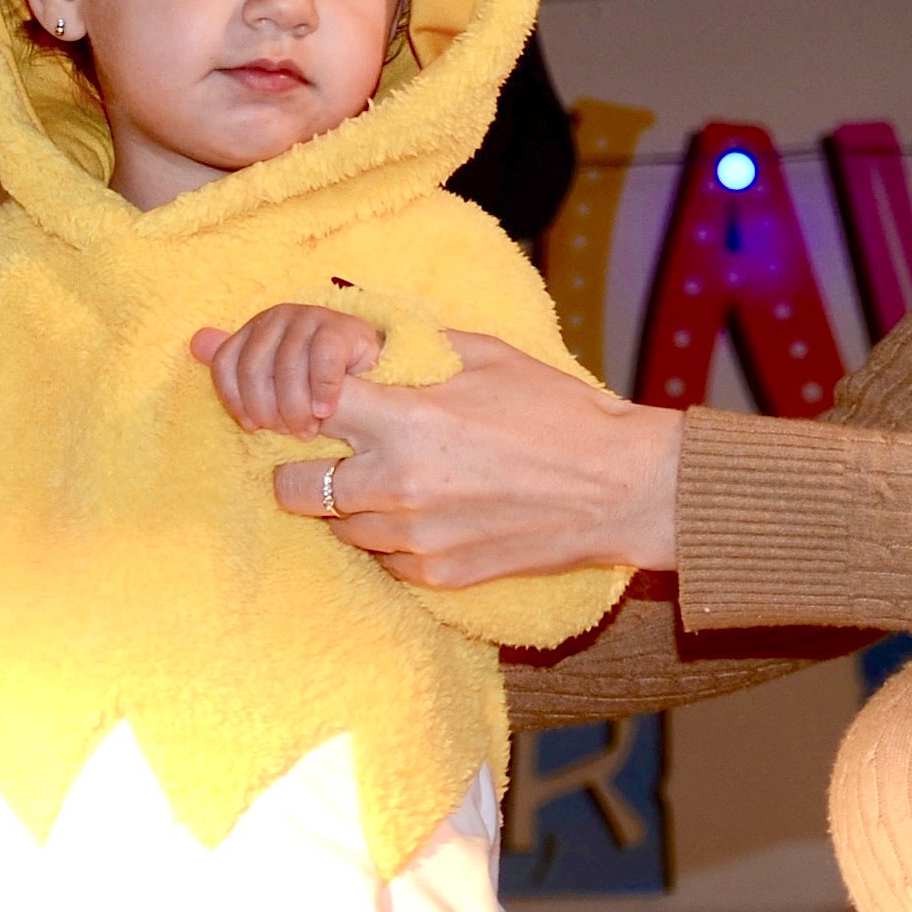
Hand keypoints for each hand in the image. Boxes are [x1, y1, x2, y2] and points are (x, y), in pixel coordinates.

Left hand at [192, 305, 383, 436]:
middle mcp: (275, 317)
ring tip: (306, 430)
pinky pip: (322, 360)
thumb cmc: (315, 384)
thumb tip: (195, 342)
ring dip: (295, 406)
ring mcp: (308, 317)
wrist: (371, 373)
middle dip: (268, 409)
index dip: (236, 401)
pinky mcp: (340, 326)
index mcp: (253, 330)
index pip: (225, 365)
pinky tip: (325, 411)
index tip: (254, 428)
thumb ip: (237, 368)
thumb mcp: (273, 383)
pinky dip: (322, 390)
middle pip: (253, 369)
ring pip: (285, 367)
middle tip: (287, 433)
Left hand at [242, 330, 687, 587]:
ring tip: (391, 480)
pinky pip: (382, 560)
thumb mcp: (484, 355)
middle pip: (292, 486)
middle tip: (330, 452)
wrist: (621, 487)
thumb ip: (409, 347)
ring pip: (335, 528)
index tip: (296, 403)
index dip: (290, 399)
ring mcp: (414, 537)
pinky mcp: (437, 575)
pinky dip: (390, 539)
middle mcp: (398, 484)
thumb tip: (353, 337)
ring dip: (348, 506)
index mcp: (406, 418)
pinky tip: (426, 513)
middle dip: (300, 466)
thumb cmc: (557, 412)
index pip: (301, 405)